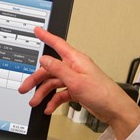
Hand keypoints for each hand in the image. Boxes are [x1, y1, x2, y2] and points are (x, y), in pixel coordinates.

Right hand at [19, 27, 139, 139]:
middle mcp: (74, 68)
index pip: (58, 44)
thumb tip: (45, 59)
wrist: (114, 109)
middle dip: (36, 79)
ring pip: (53, 82)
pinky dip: (53, 100)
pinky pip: (60, 93)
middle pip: (50, 69)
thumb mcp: (76, 81)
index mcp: (76, 60)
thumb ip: (58, 69)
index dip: (46, 36)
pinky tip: (49, 107)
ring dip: (43, 93)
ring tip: (36, 102)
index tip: (37, 30)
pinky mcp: (76, 90)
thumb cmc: (102, 93)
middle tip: (25, 88)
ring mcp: (75, 79)